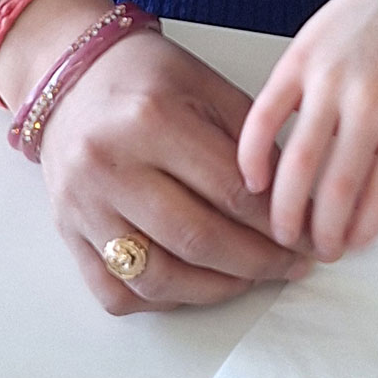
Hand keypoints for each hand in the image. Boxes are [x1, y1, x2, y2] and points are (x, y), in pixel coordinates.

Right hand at [32, 7, 312, 313]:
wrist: (69, 78)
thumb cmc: (146, 78)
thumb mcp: (209, 87)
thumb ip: (252, 145)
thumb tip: (293, 204)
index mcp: (151, 120)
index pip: (230, 191)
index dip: (279, 222)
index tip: (308, 236)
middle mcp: (110, 167)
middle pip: (196, 239)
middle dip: (258, 262)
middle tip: (291, 264)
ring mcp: (83, 206)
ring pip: (157, 277)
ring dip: (215, 289)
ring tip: (250, 278)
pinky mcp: (68, 233)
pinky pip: (117, 292)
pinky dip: (162, 300)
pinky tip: (196, 285)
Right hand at [238, 0, 377, 260]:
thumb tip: (357, 212)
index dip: (361, 229)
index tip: (347, 249)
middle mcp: (370, 101)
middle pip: (337, 186)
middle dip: (320, 230)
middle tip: (309, 251)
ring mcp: (330, 79)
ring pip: (299, 161)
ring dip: (286, 206)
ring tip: (280, 231)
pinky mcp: (297, 60)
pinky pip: (265, 116)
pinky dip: (253, 153)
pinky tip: (251, 180)